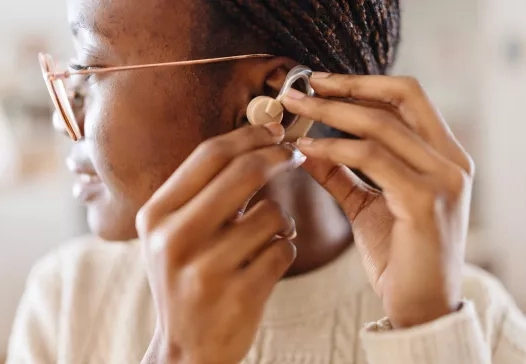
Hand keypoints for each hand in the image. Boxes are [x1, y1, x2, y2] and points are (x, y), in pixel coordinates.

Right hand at [136, 123, 304, 363]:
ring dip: (280, 221)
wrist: (187, 349)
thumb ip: (204, 192)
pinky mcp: (239, 295)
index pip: (208, 155)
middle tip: (292, 156)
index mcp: (155, 215)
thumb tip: (254, 143)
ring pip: (273, 214)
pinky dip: (284, 250)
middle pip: (243, 172)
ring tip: (266, 238)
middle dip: (277, 157)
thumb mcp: (174, 234)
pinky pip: (284, 250)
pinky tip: (266, 264)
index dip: (249, 135)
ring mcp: (207, 269)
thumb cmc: (187, 280)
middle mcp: (174, 238)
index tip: (274, 130)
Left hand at [282, 74, 473, 327]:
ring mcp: (443, 179)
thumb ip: (342, 174)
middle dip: (345, 88)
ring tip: (294, 112)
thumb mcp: (367, 205)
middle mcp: (451, 161)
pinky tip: (305, 149)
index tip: (320, 82)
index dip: (362, 83)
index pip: (408, 98)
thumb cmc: (398, 255)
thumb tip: (307, 147)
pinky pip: (372, 159)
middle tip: (301, 88)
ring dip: (330, 114)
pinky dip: (334, 149)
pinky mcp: (425, 202)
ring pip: (381, 125)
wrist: (419, 307)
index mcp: (444, 156)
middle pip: (398, 98)